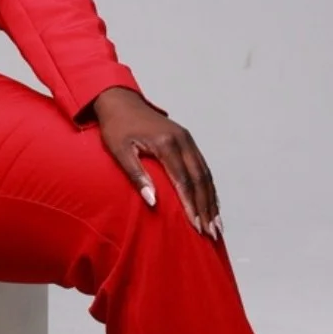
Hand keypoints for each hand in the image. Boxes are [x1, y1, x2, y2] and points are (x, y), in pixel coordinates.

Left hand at [92, 87, 222, 240]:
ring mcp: (187, 139)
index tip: (196, 226)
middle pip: (200, 179)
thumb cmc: (116, 127)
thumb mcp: (119, 151)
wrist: (120, 101)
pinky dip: (209, 187)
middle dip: (207, 207)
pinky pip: (202, 167)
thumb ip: (136, 175)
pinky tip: (212, 202)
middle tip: (212, 232)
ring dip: (211, 200)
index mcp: (166, 143)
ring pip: (205, 174)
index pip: (183, 181)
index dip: (191, 205)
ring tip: (216, 224)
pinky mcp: (187, 140)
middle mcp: (182, 140)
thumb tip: (152, 201)